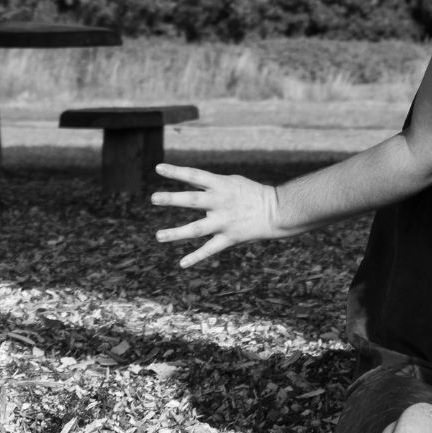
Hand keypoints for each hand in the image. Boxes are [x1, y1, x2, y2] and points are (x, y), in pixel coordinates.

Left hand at [150, 163, 286, 267]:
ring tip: (158, 236)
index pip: (194, 175)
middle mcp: (221, 202)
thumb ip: (210, 185)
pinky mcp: (230, 238)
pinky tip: (182, 264)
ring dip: (176, 233)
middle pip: (193, 200)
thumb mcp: (232, 182)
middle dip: (173, 199)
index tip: (158, 168)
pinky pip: (210, 249)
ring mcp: (224, 222)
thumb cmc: (251, 194)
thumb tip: (190, 185)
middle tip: (154, 198)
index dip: (176, 172)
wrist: (277, 211)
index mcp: (221, 185)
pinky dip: (196, 257)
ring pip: (197, 229)